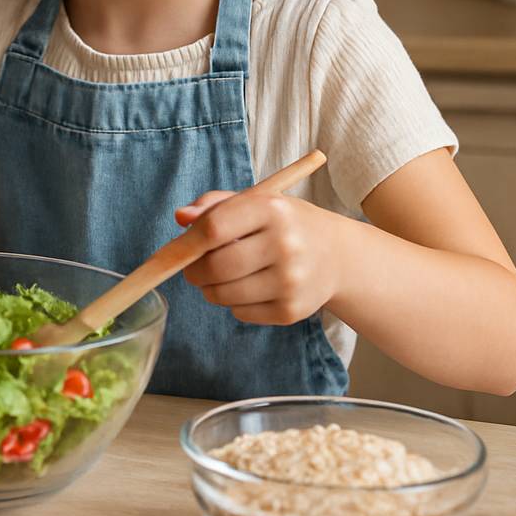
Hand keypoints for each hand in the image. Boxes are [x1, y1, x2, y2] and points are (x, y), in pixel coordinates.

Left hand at [175, 189, 345, 325]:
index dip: (187, 242)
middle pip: (216, 266)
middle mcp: (286, 245)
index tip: (178, 249)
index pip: (214, 228)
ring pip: (224, 294)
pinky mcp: (292, 310)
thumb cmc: (283, 224)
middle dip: (194, 271)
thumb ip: (213, 206)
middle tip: (194, 269)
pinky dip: (234, 304)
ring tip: (221, 278)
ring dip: (210, 290)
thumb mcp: (255, 203)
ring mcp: (291, 280)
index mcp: (272, 210)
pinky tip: (249, 289)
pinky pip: (240, 313)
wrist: (337, 255)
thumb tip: (180, 217)